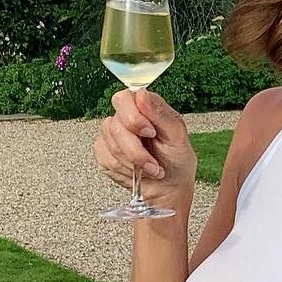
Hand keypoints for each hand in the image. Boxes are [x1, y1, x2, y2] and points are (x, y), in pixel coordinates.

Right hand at [94, 87, 196, 211]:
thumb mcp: (177, 136)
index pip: (124, 98)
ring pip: (110, 144)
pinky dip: (123, 168)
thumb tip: (142, 93)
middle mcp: (125, 118)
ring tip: (151, 168)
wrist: (168, 188)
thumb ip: (160, 113)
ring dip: (133, 162)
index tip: (150, 133)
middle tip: (153, 161)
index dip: (134, 117)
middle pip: (115, 125)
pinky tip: (136, 171)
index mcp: (144, 107)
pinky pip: (104, 157)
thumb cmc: (176, 160)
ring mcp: (112, 134)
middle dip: (136, 149)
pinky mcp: (104, 151)